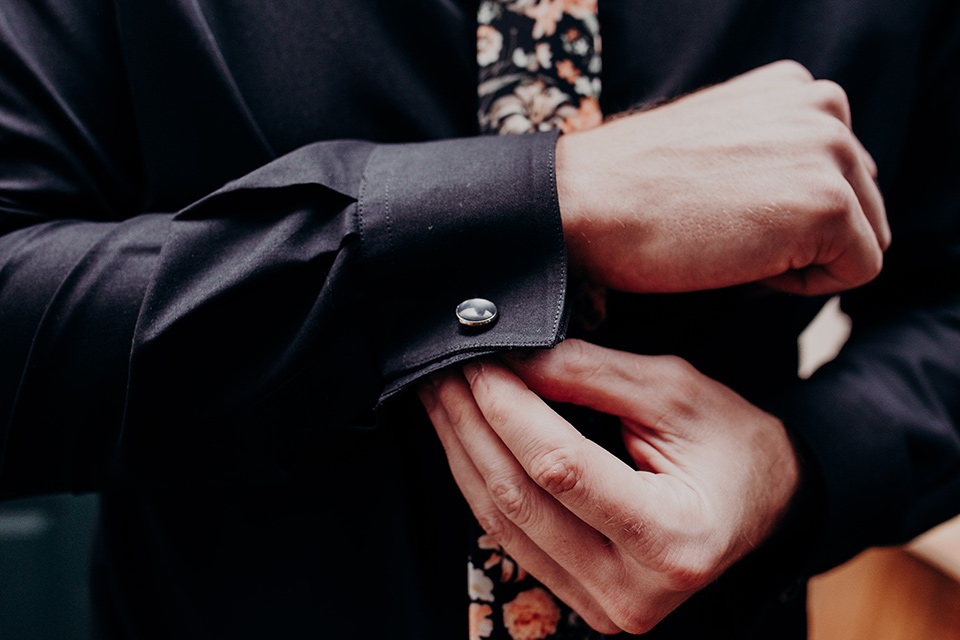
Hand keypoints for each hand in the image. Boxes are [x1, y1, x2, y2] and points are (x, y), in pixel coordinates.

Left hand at [418, 340, 799, 634]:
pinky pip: (510, 535)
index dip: (508, 408)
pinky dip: (480, 479)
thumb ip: (591, 375)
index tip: (478, 358)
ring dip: (462, 449)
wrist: (764, 507)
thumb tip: (513, 358)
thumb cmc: (732, 444)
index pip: (560, 467)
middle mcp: (631, 589)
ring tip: (440, 393)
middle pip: (519, 497)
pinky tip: (462, 435)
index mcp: (672, 538)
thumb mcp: (675, 392)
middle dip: (471, 422)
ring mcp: (601, 604)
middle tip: (442, 366)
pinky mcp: (581, 598)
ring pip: (501, 521)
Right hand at [557, 59, 889, 294]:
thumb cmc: (633, 188)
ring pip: (864, 238)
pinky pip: (856, 271)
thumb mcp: (718, 144)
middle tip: (724, 234)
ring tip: (732, 244)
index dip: (787, 214)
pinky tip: (741, 263)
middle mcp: (823, 106)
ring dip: (804, 259)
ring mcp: (830, 152)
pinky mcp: (827, 205)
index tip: (725, 214)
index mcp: (796, 88)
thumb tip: (817, 201)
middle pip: (862, 205)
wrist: (583, 204)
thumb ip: (775, 151)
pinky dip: (802, 285)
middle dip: (804, 238)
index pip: (840, 173)